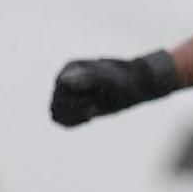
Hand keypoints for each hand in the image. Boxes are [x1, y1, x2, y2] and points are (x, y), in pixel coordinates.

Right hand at [49, 51, 178, 127]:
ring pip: (55, 112)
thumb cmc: (125, 81)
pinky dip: (71, 123)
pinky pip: (60, 119)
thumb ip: (87, 79)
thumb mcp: (109, 80)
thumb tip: (64, 81)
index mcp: (71, 68)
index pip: (60, 91)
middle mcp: (66, 78)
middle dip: (75, 111)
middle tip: (93, 108)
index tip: (91, 104)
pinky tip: (88, 118)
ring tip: (91, 112)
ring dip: (73, 118)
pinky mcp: (74, 103)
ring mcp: (69, 91)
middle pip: (56, 104)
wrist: (136, 86)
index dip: (73, 103)